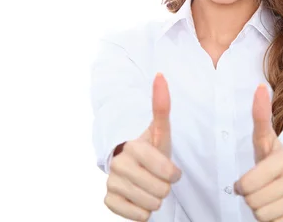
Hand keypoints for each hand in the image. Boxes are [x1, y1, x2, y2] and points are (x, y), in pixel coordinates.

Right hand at [104, 73, 181, 220]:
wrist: (135, 168)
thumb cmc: (153, 150)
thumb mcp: (162, 131)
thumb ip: (162, 105)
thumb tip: (160, 75)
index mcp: (132, 146)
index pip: (167, 171)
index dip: (174, 174)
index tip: (170, 169)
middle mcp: (118, 164)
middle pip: (161, 191)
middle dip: (165, 187)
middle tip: (158, 177)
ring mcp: (111, 183)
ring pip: (151, 205)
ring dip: (155, 199)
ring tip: (149, 186)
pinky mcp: (108, 201)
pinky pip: (138, 216)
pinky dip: (143, 211)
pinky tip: (139, 197)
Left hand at [234, 84, 282, 221]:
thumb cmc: (276, 157)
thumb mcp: (264, 138)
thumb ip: (259, 115)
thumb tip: (260, 87)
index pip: (248, 185)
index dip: (241, 186)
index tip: (243, 183)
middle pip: (254, 203)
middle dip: (251, 198)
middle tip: (259, 190)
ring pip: (265, 217)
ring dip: (261, 210)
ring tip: (269, 198)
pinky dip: (275, 221)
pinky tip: (279, 208)